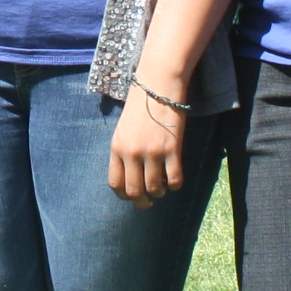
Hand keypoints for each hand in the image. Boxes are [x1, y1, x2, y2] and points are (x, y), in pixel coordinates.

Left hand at [107, 83, 187, 208]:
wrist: (157, 86)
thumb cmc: (139, 106)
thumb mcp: (123, 130)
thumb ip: (123, 152)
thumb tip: (130, 177)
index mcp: (117, 148)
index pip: (116, 183)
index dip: (124, 195)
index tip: (131, 196)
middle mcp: (132, 153)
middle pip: (134, 191)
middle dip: (142, 202)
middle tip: (148, 203)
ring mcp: (152, 152)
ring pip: (155, 188)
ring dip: (159, 193)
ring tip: (162, 190)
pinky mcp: (172, 150)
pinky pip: (174, 179)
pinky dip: (175, 186)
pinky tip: (174, 182)